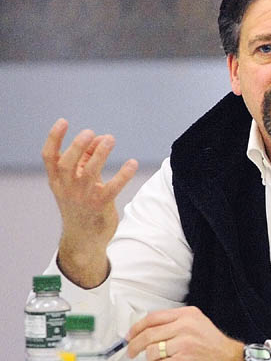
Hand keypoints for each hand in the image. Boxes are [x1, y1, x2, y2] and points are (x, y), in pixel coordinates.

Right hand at [41, 118, 137, 287]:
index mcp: (57, 180)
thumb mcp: (78, 182)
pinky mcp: (100, 206)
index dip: (54, 138)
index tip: (63, 121)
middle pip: (67, 163)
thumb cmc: (81, 205)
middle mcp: (67, 188)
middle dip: (78, 146)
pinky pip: (112, 188)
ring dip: (99, 154)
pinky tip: (132, 163)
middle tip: (91, 132)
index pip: (49, 157)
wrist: (84, 239)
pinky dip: (123, 175)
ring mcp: (82, 198)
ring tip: (110, 139)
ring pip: (89, 173)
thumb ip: (88, 160)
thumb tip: (101, 138)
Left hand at [126, 306, 245, 360]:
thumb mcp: (199, 326)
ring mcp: (184, 345)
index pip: (153, 318)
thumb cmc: (217, 350)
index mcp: (188, 315)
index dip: (137, 328)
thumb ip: (176, 325)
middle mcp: (186, 327)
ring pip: (151, 352)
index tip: (130, 335)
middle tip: (132, 353)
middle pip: (148, 335)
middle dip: (135, 346)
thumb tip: (149, 331)